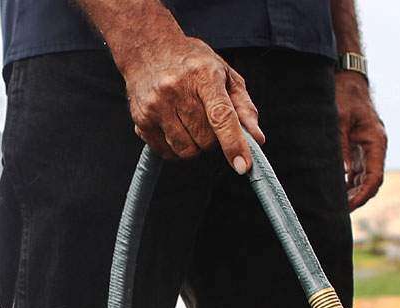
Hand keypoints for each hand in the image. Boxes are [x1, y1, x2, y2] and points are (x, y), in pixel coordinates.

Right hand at [112, 28, 263, 171]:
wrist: (148, 49)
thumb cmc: (192, 62)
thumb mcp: (224, 74)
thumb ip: (244, 107)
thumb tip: (257, 139)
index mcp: (204, 74)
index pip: (221, 116)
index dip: (234, 144)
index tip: (243, 166)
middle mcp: (177, 88)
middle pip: (205, 139)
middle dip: (213, 139)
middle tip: (206, 120)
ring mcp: (156, 105)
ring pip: (186, 150)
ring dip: (194, 145)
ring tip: (189, 122)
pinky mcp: (141, 119)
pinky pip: (166, 152)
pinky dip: (176, 148)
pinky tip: (174, 126)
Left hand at [337, 73, 386, 209]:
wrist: (348, 82)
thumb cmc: (344, 97)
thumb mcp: (338, 120)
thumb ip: (340, 146)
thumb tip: (340, 173)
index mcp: (376, 142)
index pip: (375, 177)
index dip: (363, 194)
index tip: (349, 206)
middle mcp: (376, 148)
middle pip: (372, 182)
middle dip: (358, 198)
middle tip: (339, 212)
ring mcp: (369, 149)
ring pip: (365, 179)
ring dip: (354, 193)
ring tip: (337, 206)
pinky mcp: (360, 149)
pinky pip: (358, 172)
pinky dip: (349, 184)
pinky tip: (337, 192)